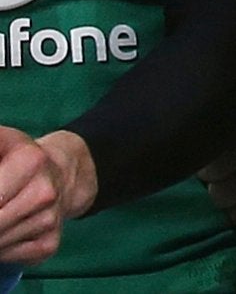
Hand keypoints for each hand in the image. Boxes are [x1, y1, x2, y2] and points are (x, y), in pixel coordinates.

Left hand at [0, 128, 94, 263]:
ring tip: (2, 211)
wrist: (66, 171)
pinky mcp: (50, 244)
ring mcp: (49, 220)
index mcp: (31, 160)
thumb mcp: (4, 141)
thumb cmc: (20, 158)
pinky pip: (10, 256)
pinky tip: (6, 231)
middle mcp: (45, 192)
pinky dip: (2, 249)